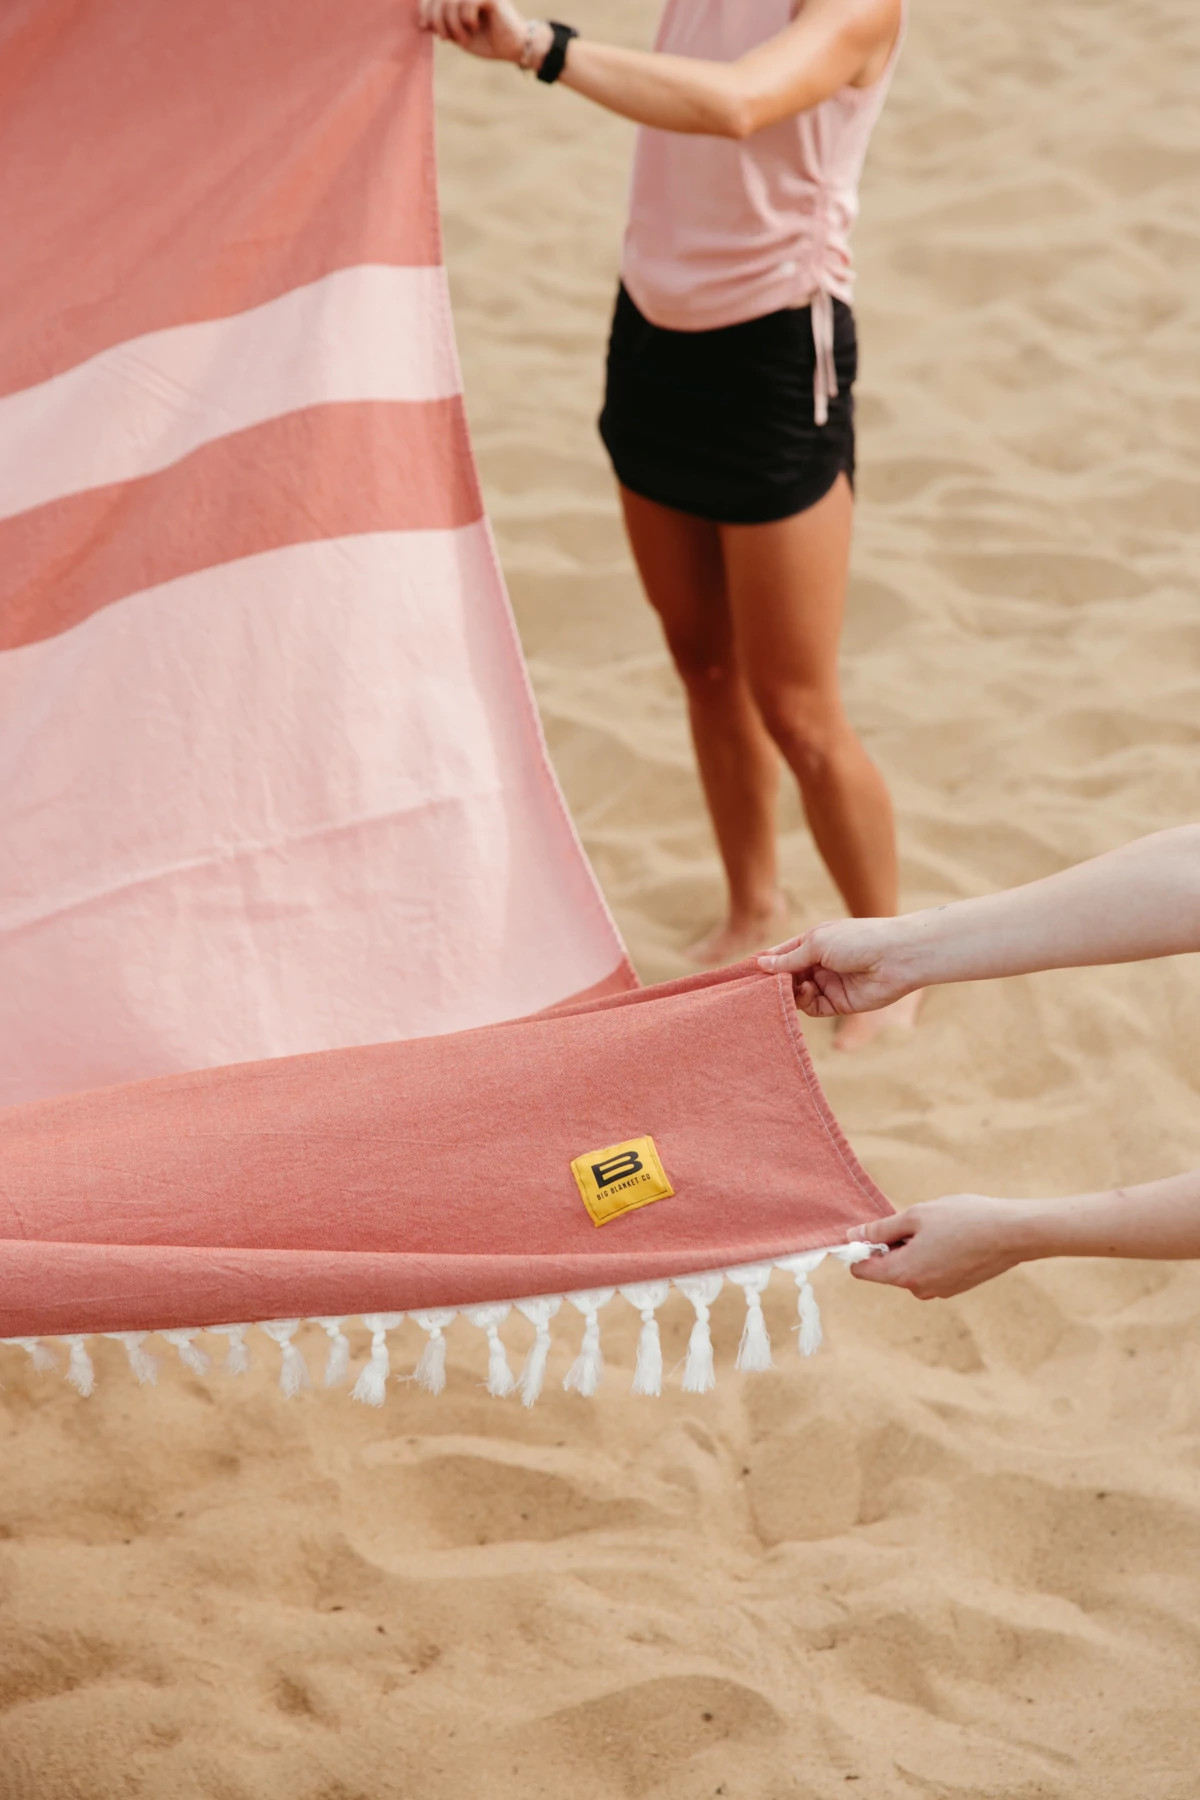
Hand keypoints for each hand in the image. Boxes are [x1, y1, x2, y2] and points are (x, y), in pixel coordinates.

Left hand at [419, 0, 529, 61]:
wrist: (512, 48)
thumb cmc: (486, 42)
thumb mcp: (458, 34)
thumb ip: (442, 25)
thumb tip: (423, 21)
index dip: (425, 8)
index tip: (425, 25)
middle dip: (437, 20)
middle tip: (445, 38)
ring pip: (451, 1)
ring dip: (452, 24)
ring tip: (462, 39)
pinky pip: (467, 1)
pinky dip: (466, 18)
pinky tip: (473, 26)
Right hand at [758, 917, 917, 1016]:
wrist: (896, 958)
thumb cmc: (857, 940)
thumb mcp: (816, 943)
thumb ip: (788, 958)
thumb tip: (760, 964)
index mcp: (812, 943)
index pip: (781, 955)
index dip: (765, 964)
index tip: (747, 974)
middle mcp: (818, 964)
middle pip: (786, 978)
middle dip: (775, 981)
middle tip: (764, 985)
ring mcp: (827, 984)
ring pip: (797, 994)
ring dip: (790, 991)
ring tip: (793, 985)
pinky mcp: (837, 1004)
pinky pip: (812, 1007)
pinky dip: (805, 1001)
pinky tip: (809, 991)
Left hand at [846, 1194, 1029, 1298]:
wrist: (1012, 1233)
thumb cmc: (963, 1219)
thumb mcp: (915, 1216)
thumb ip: (881, 1229)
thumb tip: (852, 1235)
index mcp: (904, 1274)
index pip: (862, 1271)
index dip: (860, 1249)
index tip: (873, 1230)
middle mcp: (919, 1290)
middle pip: (887, 1269)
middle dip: (892, 1246)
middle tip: (915, 1222)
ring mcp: (939, 1291)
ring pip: (910, 1268)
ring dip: (914, 1249)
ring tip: (939, 1228)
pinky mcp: (956, 1287)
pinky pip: (930, 1271)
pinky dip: (932, 1255)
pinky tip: (952, 1237)